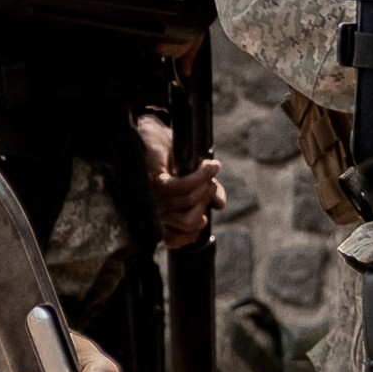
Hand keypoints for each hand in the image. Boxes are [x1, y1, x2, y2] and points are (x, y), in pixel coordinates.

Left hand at [137, 119, 228, 240]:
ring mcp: (152, 197)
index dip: (194, 231)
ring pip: (190, 203)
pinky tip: (208, 166)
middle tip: (210, 184)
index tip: (203, 215)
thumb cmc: (171, 155)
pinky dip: (201, 176)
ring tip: (209, 168)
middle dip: (206, 202)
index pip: (175, 240)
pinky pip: (184, 188)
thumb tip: (220, 205)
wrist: (155, 131)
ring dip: (206, 184)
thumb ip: (207, 192)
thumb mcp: (194, 176)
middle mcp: (152, 210)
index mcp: (157, 215)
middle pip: (190, 223)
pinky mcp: (155, 180)